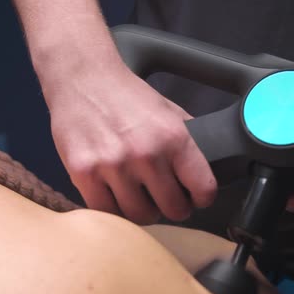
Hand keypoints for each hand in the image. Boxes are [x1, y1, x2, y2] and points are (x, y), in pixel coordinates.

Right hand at [45, 63, 216, 223]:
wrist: (82, 77)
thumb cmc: (124, 94)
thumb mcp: (167, 110)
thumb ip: (189, 138)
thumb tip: (211, 161)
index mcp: (173, 137)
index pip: (203, 188)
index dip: (201, 198)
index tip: (194, 198)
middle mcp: (146, 153)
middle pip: (172, 209)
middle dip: (171, 207)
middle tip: (163, 199)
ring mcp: (113, 165)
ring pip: (138, 216)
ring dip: (141, 210)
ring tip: (137, 197)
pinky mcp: (84, 172)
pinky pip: (105, 211)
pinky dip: (111, 208)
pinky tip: (113, 195)